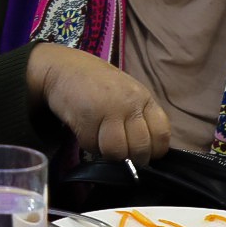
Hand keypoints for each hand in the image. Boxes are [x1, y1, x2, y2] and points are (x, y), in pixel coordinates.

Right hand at [25, 44, 171, 161]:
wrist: (63, 67)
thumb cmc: (97, 82)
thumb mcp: (126, 93)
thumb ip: (139, 117)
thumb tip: (148, 151)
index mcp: (143, 98)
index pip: (162, 135)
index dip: (154, 151)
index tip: (143, 153)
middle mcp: (129, 104)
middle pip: (140, 148)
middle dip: (131, 159)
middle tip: (120, 154)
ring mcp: (108, 111)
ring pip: (118, 152)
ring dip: (109, 155)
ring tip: (101, 142)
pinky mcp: (86, 119)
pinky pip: (93, 146)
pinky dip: (89, 146)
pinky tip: (86, 132)